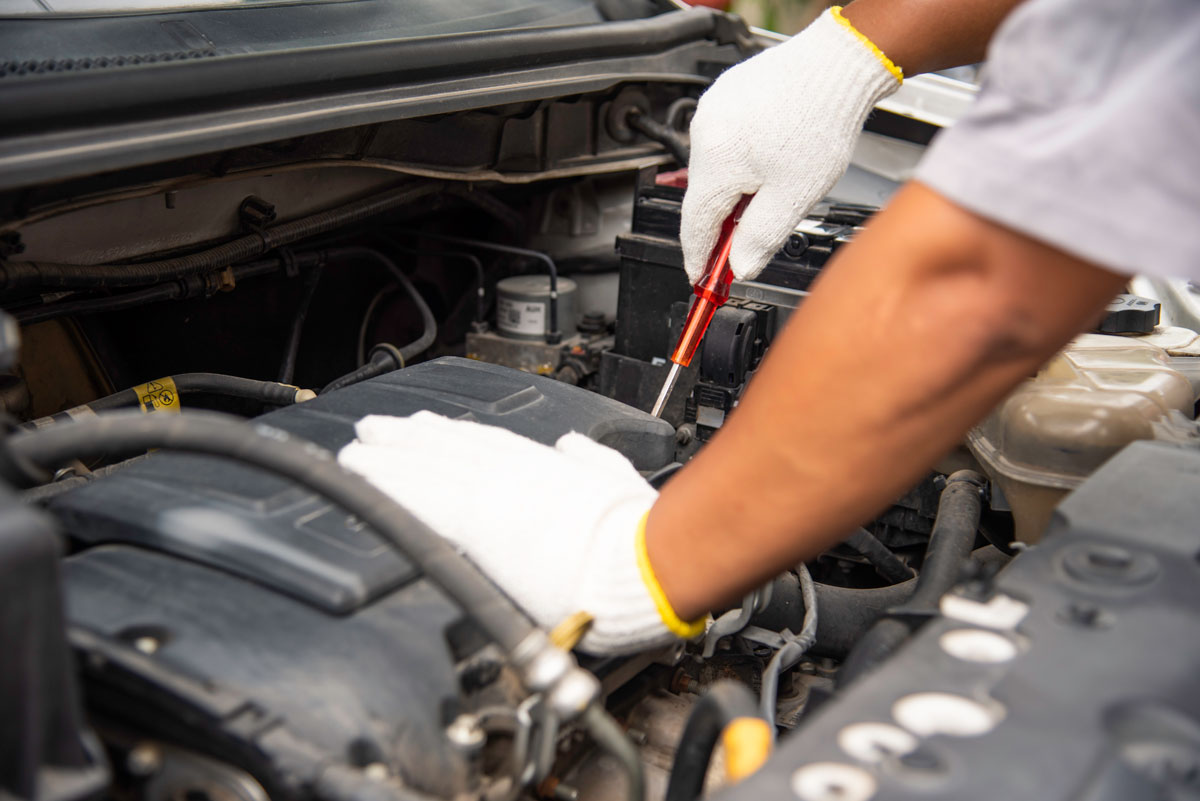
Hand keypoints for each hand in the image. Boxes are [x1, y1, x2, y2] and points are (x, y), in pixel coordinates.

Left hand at [338, 412, 704, 654]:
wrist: (637, 560)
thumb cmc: (636, 532)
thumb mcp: (617, 479)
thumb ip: (591, 460)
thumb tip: (575, 447)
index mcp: (544, 466)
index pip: (484, 444)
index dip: (448, 435)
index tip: (423, 428)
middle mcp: (512, 472)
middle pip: (445, 449)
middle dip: (404, 439)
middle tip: (372, 431)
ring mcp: (492, 494)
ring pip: (425, 468)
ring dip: (385, 459)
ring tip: (355, 452)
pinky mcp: (477, 523)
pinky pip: (419, 499)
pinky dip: (386, 486)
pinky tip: (364, 481)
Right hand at [680, 7, 901, 282]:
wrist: (838, 63)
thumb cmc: (821, 121)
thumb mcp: (794, 196)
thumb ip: (760, 238)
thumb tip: (740, 266)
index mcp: (715, 162)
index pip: (694, 226)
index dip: (697, 258)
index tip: (699, 277)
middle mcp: (704, 132)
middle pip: (705, 196)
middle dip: (725, 222)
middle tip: (749, 241)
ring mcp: (713, 109)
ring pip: (716, 167)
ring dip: (737, 188)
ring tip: (776, 187)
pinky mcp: (727, 95)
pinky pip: (725, 140)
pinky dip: (741, 158)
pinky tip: (772, 157)